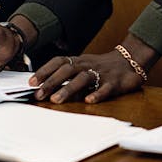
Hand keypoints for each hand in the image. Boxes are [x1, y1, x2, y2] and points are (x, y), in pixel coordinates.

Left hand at [31, 34, 155, 103]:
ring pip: (83, 79)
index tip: (31, 82)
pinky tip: (88, 101)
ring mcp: (101, 73)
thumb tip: (45, 88)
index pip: (58, 62)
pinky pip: (105, 88)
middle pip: (67, 70)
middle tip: (38, 94)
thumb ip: (67, 77)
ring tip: (56, 100)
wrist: (130, 60)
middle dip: (51, 82)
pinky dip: (97, 94)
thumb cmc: (102, 67)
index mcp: (79, 61)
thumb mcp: (83, 68)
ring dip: (68, 89)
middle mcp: (88, 65)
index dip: (44, 71)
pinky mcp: (114, 82)